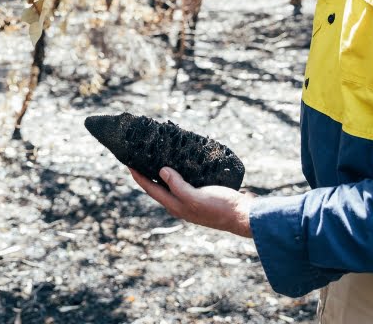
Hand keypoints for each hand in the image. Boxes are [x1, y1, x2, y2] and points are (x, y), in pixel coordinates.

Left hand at [129, 167, 253, 238]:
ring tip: (157, 157)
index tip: (128, 163)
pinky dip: (180, 171)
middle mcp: (181, 204)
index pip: (151, 189)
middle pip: (158, 187)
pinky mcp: (204, 193)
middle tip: (139, 158)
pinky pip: (186, 181)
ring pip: (172, 184)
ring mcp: (193, 199)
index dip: (138, 177)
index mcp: (176, 206)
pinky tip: (183, 162)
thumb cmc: (221, 208)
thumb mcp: (196, 197)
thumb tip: (161, 171)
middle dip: (147, 174)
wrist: (244, 215)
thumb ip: (178, 186)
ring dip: (162, 172)